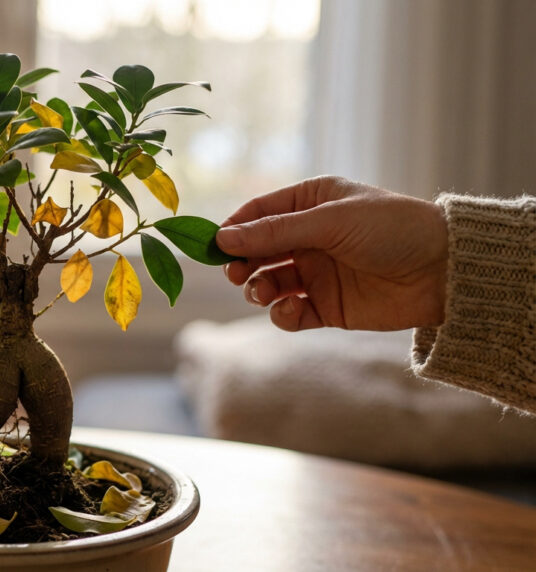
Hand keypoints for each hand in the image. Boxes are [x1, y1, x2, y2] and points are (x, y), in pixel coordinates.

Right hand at [217, 176, 448, 330]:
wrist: (444, 271)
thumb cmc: (392, 229)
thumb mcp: (330, 221)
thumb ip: (274, 232)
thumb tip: (222, 238)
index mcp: (311, 203)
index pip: (258, 213)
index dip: (233, 229)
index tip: (213, 246)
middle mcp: (310, 237)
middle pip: (257, 250)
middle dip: (241, 262)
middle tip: (234, 274)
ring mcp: (317, 273)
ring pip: (269, 283)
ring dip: (258, 289)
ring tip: (263, 292)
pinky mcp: (327, 307)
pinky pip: (290, 313)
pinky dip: (282, 314)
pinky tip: (290, 310)